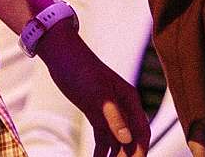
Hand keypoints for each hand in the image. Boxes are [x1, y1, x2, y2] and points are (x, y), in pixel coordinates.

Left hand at [36, 18, 149, 156]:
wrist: (63, 57)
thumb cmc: (82, 69)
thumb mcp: (98, 94)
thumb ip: (114, 117)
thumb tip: (127, 140)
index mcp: (130, 100)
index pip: (142, 131)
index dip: (140, 150)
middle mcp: (123, 108)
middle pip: (130, 140)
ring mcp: (110, 112)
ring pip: (117, 142)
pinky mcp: (96, 115)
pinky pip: (103, 139)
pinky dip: (101, 153)